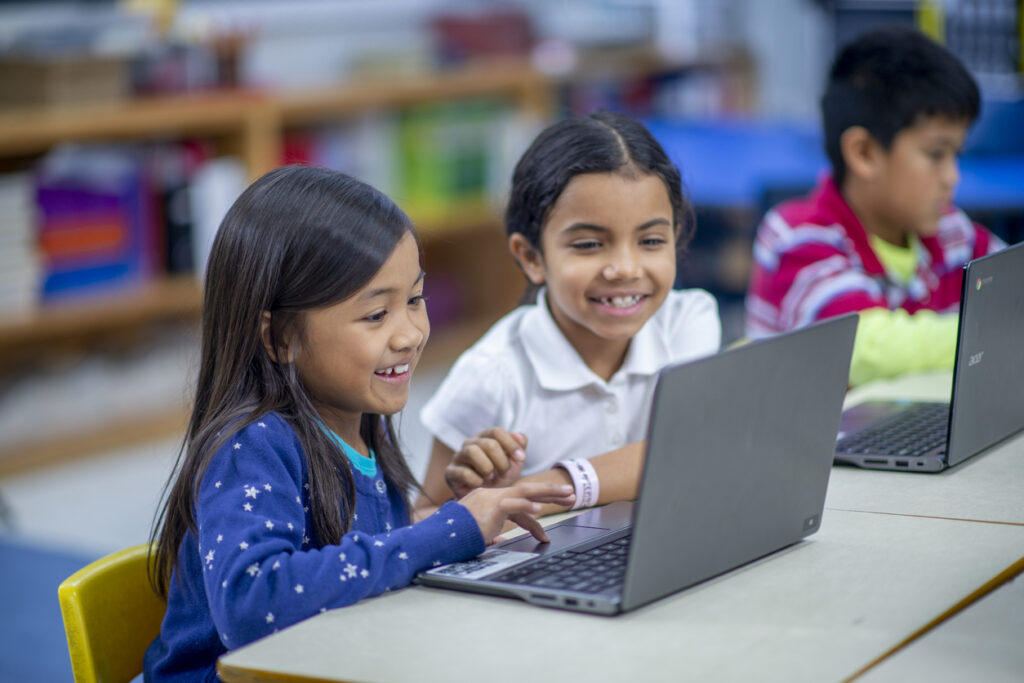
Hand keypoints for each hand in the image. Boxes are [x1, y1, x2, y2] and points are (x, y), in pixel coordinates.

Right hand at [444, 428, 527, 497]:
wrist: (487, 500)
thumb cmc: (500, 477)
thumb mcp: (515, 463)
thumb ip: (519, 447)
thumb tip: (518, 436)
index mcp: (485, 438)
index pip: (496, 432)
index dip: (510, 444)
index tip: (521, 458)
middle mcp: (470, 444)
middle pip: (488, 443)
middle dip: (501, 460)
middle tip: (505, 473)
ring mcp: (458, 457)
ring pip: (472, 452)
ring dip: (487, 467)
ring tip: (491, 477)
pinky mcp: (450, 472)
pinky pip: (463, 472)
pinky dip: (476, 480)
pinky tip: (480, 485)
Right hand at [458, 482, 574, 543]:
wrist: (441, 536)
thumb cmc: (456, 536)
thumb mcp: (478, 535)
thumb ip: (491, 535)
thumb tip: (501, 541)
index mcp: (491, 501)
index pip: (518, 501)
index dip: (536, 509)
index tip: (549, 521)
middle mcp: (493, 496)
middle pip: (527, 490)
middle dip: (551, 492)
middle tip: (571, 494)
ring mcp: (492, 499)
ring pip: (525, 491)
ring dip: (549, 493)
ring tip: (567, 495)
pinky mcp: (490, 508)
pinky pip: (513, 504)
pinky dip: (527, 507)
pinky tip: (540, 510)